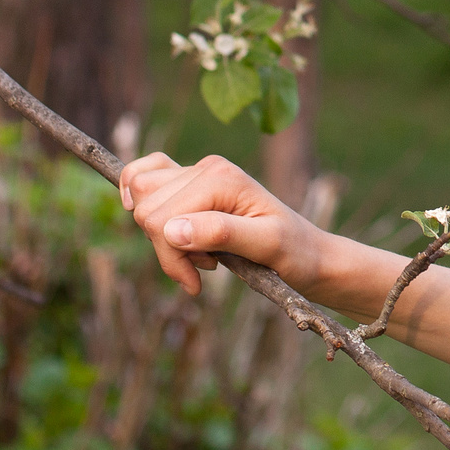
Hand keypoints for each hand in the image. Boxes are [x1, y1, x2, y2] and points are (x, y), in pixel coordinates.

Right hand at [121, 151, 320, 296]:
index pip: (160, 220)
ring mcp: (198, 172)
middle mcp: (207, 167)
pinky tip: (164, 227)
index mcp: (222, 178)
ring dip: (163, 234)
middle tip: (207, 264)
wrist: (308, 253)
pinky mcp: (192, 182)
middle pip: (146, 210)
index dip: (172, 259)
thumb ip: (221, 233)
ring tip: (200, 252)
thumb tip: (172, 229)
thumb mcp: (266, 246)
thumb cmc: (293, 251)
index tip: (198, 282)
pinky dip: (144, 207)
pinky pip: (145, 179)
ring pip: (141, 197)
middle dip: (168, 249)